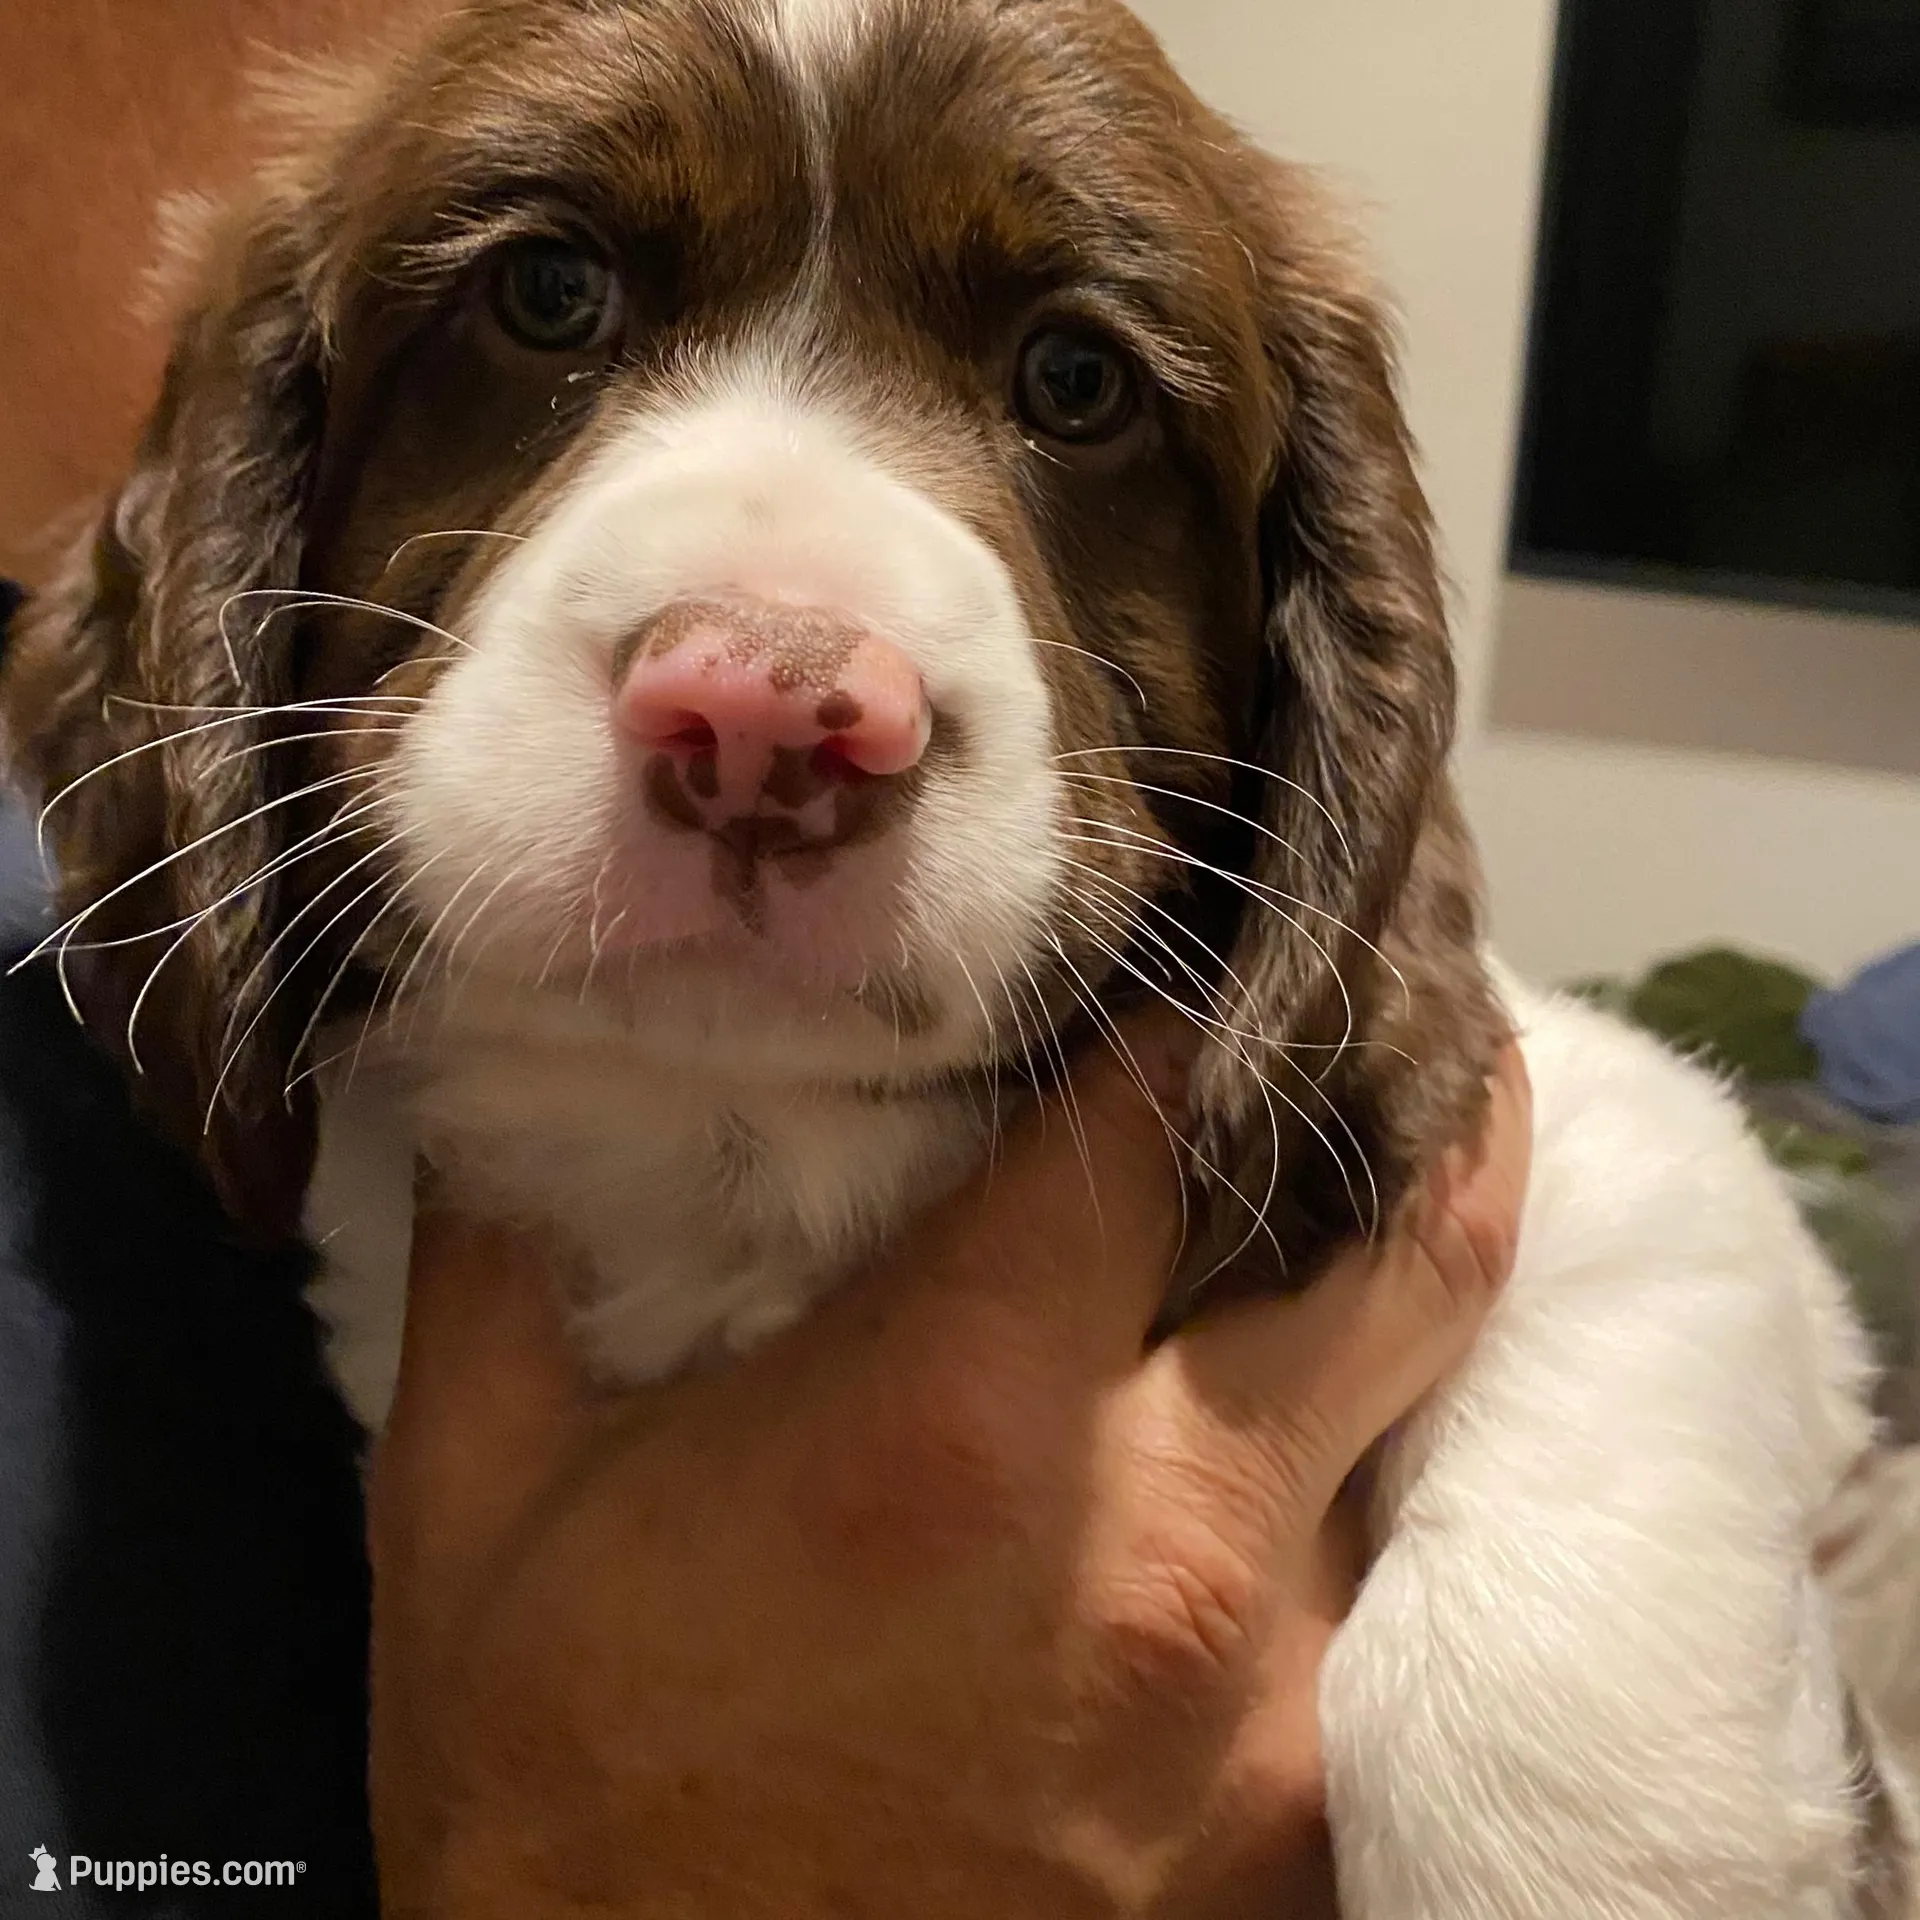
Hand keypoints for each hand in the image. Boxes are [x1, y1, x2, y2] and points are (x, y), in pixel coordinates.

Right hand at [368, 1031, 1532, 1919]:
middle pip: (1408, 1260)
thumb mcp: (478, 1502)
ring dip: (1396, 1309)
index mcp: (963, 1409)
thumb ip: (505, 1261)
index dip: (1191, 1016)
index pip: (1154, 1124)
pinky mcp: (1302, 1829)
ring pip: (1413, 1429)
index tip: (1213, 952)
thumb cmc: (563, 1797)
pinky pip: (1370, 1597)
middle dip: (1446, 1113)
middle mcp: (1168, 1533)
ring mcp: (1271, 1696)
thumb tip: (509, 1082)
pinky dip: (1349, 1486)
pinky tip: (1296, 1438)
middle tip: (1442, 1022)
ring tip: (1376, 1208)